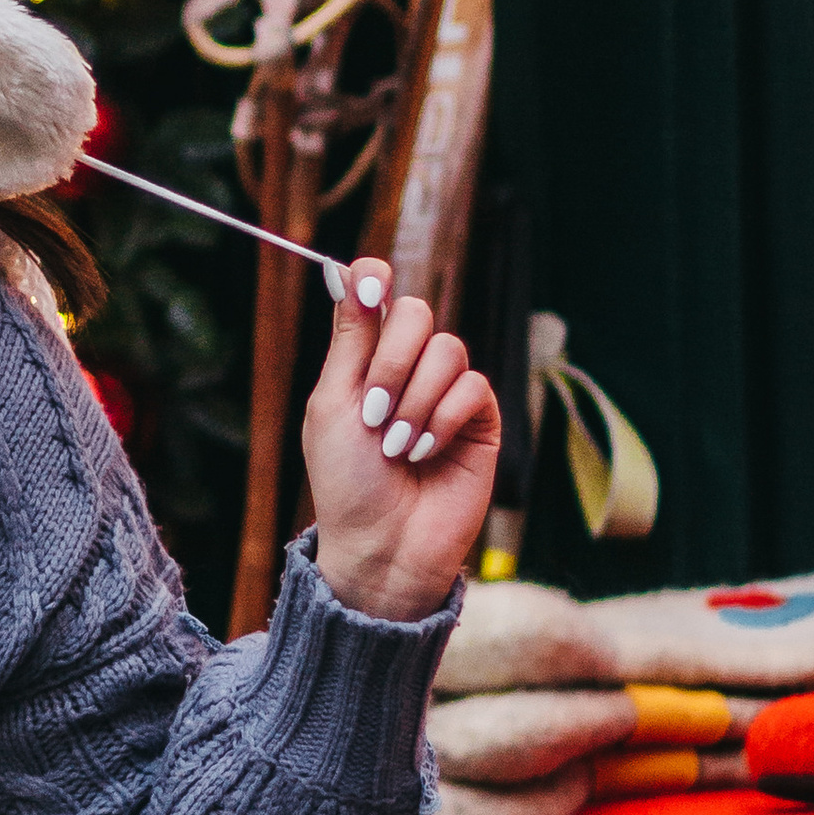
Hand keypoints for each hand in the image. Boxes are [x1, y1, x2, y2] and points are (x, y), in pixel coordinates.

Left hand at [302, 259, 500, 623]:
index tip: (370, 286)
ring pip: (447, 349)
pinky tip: (424, 453)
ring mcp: (445, 391)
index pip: (377, 292)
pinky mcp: (479, 419)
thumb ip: (350, 340)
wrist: (381, 544)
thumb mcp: (334, 404)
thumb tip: (349, 270)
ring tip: (398, 447)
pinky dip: (442, 419)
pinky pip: (471, 387)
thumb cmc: (347, 482)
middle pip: (415, 312)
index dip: (375, 276)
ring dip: (415, 401)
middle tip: (375, 412)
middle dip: (392, 361)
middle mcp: (407, 367)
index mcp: (364, 359)